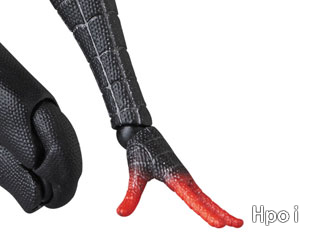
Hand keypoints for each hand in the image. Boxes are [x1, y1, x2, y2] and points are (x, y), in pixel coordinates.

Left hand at [117, 126, 241, 227]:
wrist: (140, 133)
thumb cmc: (138, 151)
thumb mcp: (135, 174)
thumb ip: (130, 196)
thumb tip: (120, 213)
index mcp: (173, 177)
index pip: (192, 200)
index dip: (205, 213)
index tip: (219, 226)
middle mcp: (182, 177)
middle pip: (205, 199)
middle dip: (221, 212)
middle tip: (239, 225)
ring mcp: (184, 176)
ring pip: (205, 196)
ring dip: (219, 208)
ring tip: (237, 223)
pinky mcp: (182, 175)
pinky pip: (198, 192)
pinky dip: (208, 202)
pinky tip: (214, 210)